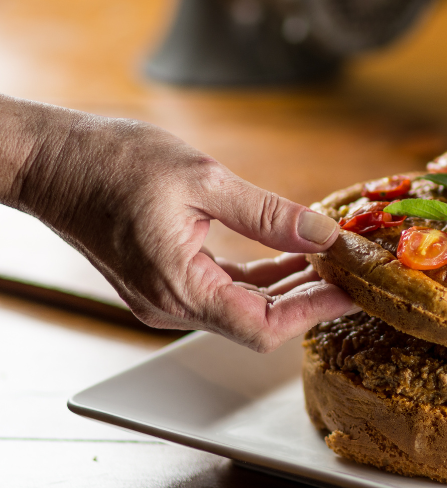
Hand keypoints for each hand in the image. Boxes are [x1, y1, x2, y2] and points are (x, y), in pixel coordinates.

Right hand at [8, 101, 357, 351]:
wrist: (50, 160)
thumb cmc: (111, 163)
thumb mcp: (203, 179)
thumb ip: (268, 214)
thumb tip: (322, 234)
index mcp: (179, 289)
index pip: (265, 326)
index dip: (316, 311)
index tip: (353, 292)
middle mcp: (171, 305)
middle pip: (260, 321)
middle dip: (311, 297)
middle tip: (354, 272)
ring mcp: (167, 297)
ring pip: (245, 306)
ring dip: (290, 284)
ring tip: (332, 258)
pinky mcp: (166, 280)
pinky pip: (226, 288)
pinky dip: (262, 274)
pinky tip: (294, 252)